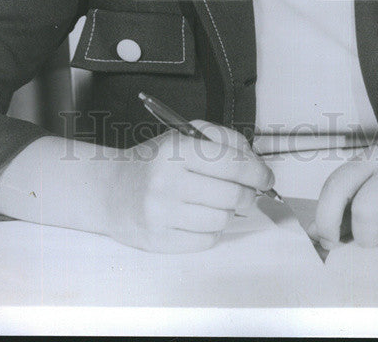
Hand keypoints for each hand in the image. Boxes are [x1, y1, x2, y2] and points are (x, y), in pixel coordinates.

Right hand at [98, 121, 274, 252]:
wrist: (111, 190)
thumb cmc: (154, 162)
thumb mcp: (184, 136)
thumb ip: (222, 139)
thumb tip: (254, 161)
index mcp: (176, 150)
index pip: (232, 162)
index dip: (257, 171)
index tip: (266, 177)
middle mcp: (166, 181)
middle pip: (232, 195)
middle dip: (247, 194)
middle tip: (246, 191)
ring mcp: (161, 213)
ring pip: (222, 219)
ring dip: (227, 212)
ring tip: (215, 202)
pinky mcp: (159, 240)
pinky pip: (206, 241)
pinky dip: (211, 230)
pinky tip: (199, 217)